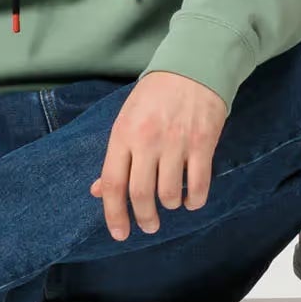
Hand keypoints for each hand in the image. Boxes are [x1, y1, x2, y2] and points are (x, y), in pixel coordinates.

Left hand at [90, 70, 228, 241]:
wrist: (192, 68)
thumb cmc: (155, 97)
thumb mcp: (126, 121)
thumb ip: (115, 158)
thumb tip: (98, 191)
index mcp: (123, 135)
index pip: (113, 184)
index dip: (114, 214)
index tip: (120, 233)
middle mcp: (148, 141)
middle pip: (141, 194)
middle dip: (144, 218)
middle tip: (149, 225)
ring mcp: (177, 142)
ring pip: (170, 193)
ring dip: (170, 206)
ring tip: (171, 203)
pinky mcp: (203, 143)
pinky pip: (199, 184)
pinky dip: (195, 200)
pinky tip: (192, 201)